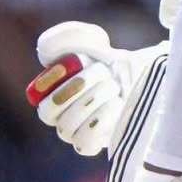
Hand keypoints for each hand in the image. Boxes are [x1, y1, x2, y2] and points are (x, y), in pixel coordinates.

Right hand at [28, 22, 127, 156]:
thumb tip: (44, 53)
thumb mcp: (93, 40)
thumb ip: (66, 37)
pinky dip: (99, 121)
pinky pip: (84, 142)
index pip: (37, 93)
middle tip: (104, 71)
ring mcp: (75, 133)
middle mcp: (59, 115)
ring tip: (115, 85)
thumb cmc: (112, 61)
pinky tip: (116, 105)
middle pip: (48, 111)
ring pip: (66, 127)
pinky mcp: (94, 145)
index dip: (52, 78)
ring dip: (93, 100)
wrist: (144, 79)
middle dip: (76, 87)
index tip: (78, 59)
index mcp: (50, 91)